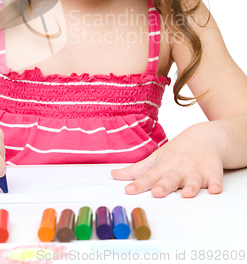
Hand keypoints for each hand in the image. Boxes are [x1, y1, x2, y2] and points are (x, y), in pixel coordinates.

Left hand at [111, 122, 225, 197]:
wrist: (204, 136)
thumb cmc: (177, 151)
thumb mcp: (156, 158)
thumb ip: (136, 170)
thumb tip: (114, 175)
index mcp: (164, 167)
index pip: (149, 177)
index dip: (139, 184)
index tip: (129, 190)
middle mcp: (179, 169)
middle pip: (170, 179)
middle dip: (164, 186)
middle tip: (157, 193)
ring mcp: (196, 170)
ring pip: (193, 180)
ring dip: (190, 186)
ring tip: (187, 193)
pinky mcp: (213, 171)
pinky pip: (216, 179)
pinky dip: (216, 184)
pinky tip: (216, 189)